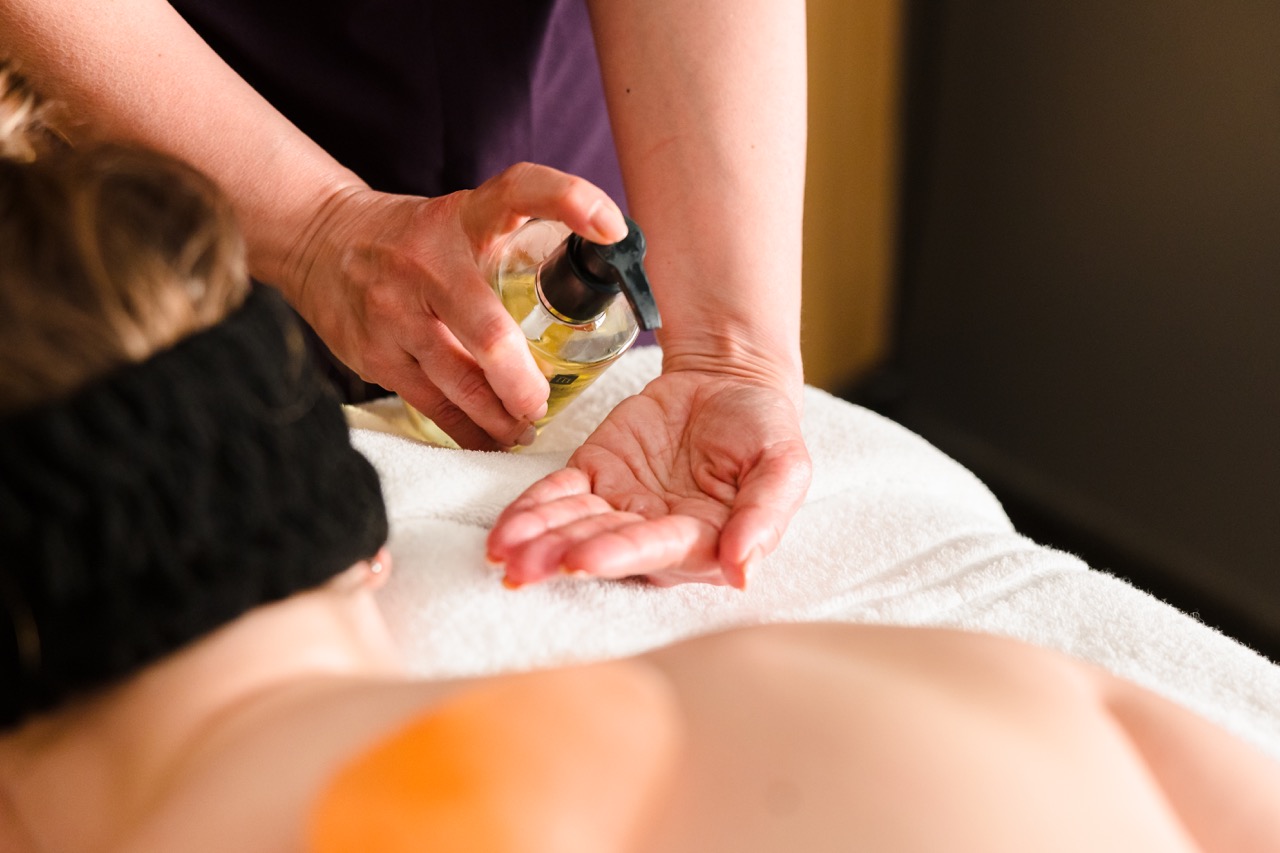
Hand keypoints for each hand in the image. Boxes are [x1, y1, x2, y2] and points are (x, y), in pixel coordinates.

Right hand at [284, 163, 627, 449]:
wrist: (318, 243)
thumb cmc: (416, 239)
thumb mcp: (463, 218)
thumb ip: (517, 240)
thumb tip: (605, 266)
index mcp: (462, 218)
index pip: (518, 191)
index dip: (568, 199)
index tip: (611, 228)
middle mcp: (428, 263)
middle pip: (488, 331)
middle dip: (521, 381)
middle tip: (540, 401)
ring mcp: (395, 313)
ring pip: (459, 382)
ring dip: (501, 415)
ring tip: (525, 426)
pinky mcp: (375, 355)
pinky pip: (432, 404)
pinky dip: (468, 429)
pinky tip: (493, 438)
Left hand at [487, 370, 811, 587]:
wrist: (730, 382)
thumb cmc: (764, 430)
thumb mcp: (784, 465)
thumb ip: (766, 515)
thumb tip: (742, 571)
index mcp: (703, 541)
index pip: (655, 549)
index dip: (618, 554)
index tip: (582, 560)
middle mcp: (654, 533)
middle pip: (602, 545)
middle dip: (561, 555)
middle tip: (522, 567)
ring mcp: (619, 507)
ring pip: (572, 525)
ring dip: (536, 540)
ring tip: (500, 552)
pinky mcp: (594, 475)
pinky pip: (556, 494)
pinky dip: (529, 510)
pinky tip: (503, 529)